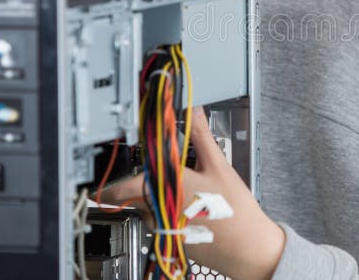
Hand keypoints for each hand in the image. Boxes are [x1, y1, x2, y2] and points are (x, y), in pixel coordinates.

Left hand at [99, 107, 284, 279]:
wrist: (247, 247)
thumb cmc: (233, 209)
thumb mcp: (218, 164)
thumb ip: (201, 134)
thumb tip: (193, 111)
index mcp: (163, 188)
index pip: (121, 187)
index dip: (114, 182)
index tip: (112, 175)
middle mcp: (157, 211)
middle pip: (135, 195)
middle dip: (145, 182)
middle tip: (168, 174)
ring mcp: (164, 229)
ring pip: (149, 208)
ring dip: (160, 196)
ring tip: (190, 190)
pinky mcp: (174, 240)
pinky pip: (162, 221)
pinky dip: (171, 211)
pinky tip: (195, 207)